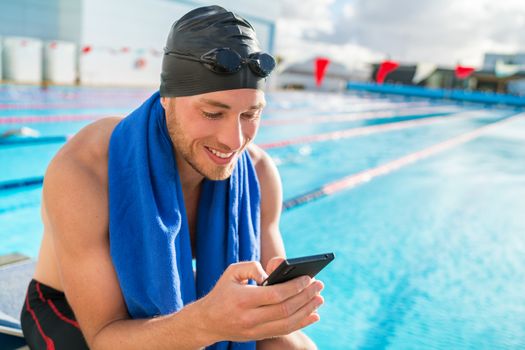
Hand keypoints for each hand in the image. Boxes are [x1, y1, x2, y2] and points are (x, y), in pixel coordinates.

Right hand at [195, 260, 323, 342]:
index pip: (275, 294)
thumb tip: (272, 273)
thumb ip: (252, 267)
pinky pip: (284, 331)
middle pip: (285, 309)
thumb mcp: (232, 272)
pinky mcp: (259, 336)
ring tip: (319, 299)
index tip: (308, 277)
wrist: (207, 322)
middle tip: (319, 285)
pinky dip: (302, 323)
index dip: (295, 286)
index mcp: (243, 300)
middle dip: (306, 296)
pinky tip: (313, 315)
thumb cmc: (222, 292)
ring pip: (288, 323)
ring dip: (307, 310)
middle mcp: (250, 318)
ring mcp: (255, 330)